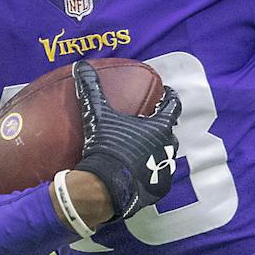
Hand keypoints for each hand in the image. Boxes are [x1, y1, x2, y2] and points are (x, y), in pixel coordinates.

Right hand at [72, 60, 181, 218]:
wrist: (106, 187)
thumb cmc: (107, 147)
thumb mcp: (98, 116)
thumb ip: (92, 89)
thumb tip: (81, 65)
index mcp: (160, 127)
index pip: (173, 106)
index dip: (170, 97)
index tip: (167, 92)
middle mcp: (168, 147)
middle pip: (170, 132)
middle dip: (162, 127)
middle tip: (149, 123)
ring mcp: (166, 169)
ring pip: (166, 155)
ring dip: (157, 150)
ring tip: (143, 149)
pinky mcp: (160, 189)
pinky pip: (159, 177)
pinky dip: (151, 172)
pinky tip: (139, 172)